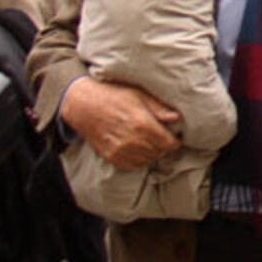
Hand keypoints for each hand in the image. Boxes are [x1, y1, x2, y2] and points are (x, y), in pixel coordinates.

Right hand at [61, 77, 183, 171]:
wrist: (85, 106)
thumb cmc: (114, 96)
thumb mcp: (139, 95)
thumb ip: (159, 109)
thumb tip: (177, 118)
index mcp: (142, 124)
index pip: (169, 143)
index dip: (174, 141)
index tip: (174, 137)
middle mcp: (132, 140)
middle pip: (159, 152)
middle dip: (164, 146)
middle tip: (162, 138)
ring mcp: (120, 151)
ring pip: (147, 160)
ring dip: (152, 153)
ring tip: (150, 142)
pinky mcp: (111, 157)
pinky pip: (133, 166)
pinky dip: (139, 160)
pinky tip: (138, 149)